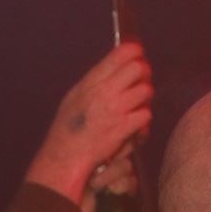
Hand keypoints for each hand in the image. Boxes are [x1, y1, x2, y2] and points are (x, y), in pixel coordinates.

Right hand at [26, 42, 152, 204]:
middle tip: (139, 86)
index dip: (136, 53)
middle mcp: (104, 91)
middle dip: (143, 76)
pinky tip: (132, 129)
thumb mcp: (73, 99)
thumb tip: (116, 67)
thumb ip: (95, 82)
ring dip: (144, 101)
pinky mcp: (125, 126)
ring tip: (133, 110)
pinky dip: (142, 123)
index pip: (123, 53)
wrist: (64, 158)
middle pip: (140, 68)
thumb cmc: (66, 131)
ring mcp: (116, 108)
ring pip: (146, 91)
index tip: (138, 59)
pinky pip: (146, 115)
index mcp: (90, 82)